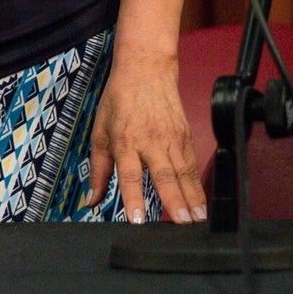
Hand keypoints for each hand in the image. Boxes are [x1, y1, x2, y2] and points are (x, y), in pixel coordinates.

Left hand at [87, 47, 204, 223]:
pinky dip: (197, 183)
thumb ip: (98, 169)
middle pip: (164, 175)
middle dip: (174, 201)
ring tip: (198, 219)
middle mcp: (150, 141)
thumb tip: (91, 200)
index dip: (133, 198)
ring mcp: (171, 137)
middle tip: (183, 224)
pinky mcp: (185, 134)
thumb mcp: (100, 132)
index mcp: (125, 141)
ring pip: (184, 171)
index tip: (138, 220)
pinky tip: (201, 201)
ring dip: (192, 196)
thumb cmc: (119, 100)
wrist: (146, 69)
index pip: (129, 175)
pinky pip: (192, 163)